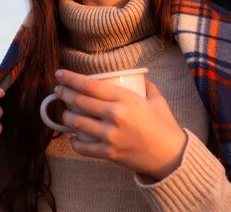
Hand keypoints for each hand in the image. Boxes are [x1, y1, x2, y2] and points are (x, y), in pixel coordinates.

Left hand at [54, 69, 185, 179]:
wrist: (172, 157)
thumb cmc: (165, 126)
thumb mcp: (157, 100)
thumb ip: (147, 86)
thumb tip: (139, 77)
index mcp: (125, 99)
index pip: (90, 85)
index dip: (70, 78)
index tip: (59, 74)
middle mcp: (115, 115)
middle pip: (79, 101)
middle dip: (63, 93)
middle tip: (57, 90)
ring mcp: (111, 136)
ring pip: (77, 123)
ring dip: (66, 116)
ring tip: (64, 112)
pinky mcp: (109, 154)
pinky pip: (83, 148)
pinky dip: (74, 142)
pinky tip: (72, 137)